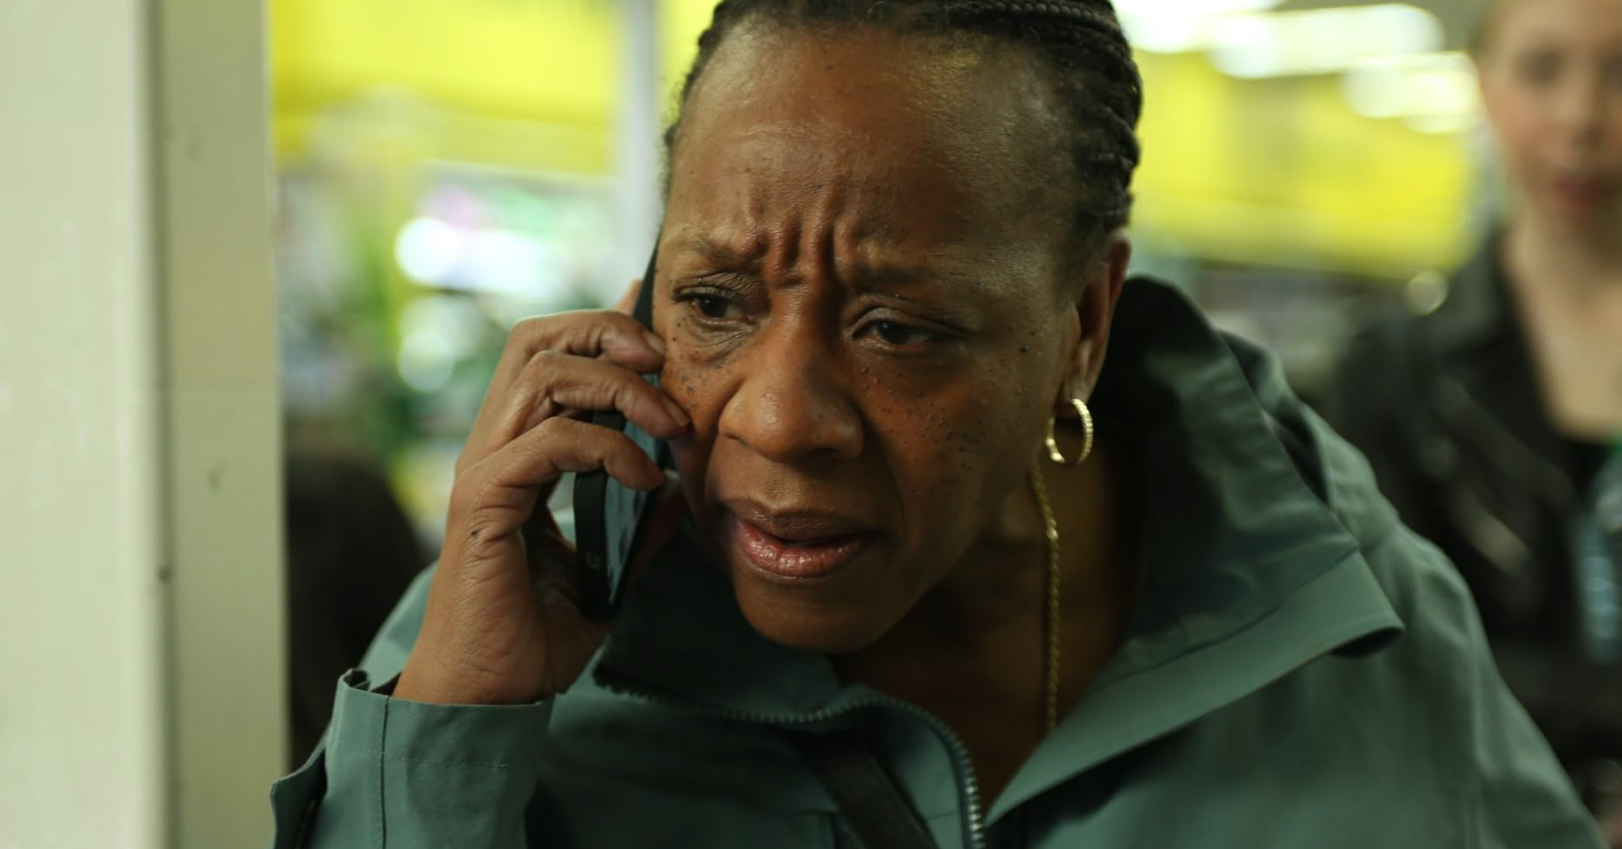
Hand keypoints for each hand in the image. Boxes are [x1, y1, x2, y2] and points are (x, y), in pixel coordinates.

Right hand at [394, 301, 687, 704]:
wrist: (489, 695)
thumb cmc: (532, 637)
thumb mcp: (604, 570)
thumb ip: (635, 523)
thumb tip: (676, 486)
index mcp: (515, 453)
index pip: (548, 355)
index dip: (602, 327)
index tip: (661, 332)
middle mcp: (493, 448)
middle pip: (538, 340)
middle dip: (609, 331)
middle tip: (668, 364)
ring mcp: (484, 470)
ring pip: (545, 374)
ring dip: (623, 387)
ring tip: (672, 426)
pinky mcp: (485, 501)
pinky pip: (552, 440)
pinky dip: (610, 447)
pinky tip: (643, 478)